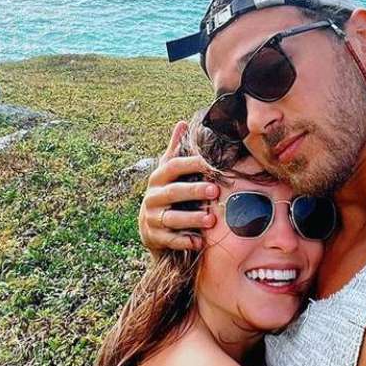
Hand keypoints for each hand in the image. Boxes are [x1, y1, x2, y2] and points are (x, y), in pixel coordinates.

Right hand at [138, 120, 218, 253]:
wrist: (150, 226)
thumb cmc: (167, 194)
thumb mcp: (168, 172)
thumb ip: (175, 150)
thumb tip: (182, 122)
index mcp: (158, 178)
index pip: (174, 166)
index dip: (192, 164)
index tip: (213, 163)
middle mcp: (153, 196)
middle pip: (173, 192)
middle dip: (194, 191)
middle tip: (215, 190)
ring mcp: (152, 217)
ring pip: (172, 218)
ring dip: (191, 219)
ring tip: (211, 220)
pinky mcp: (154, 237)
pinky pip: (169, 240)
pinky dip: (184, 242)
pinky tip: (199, 242)